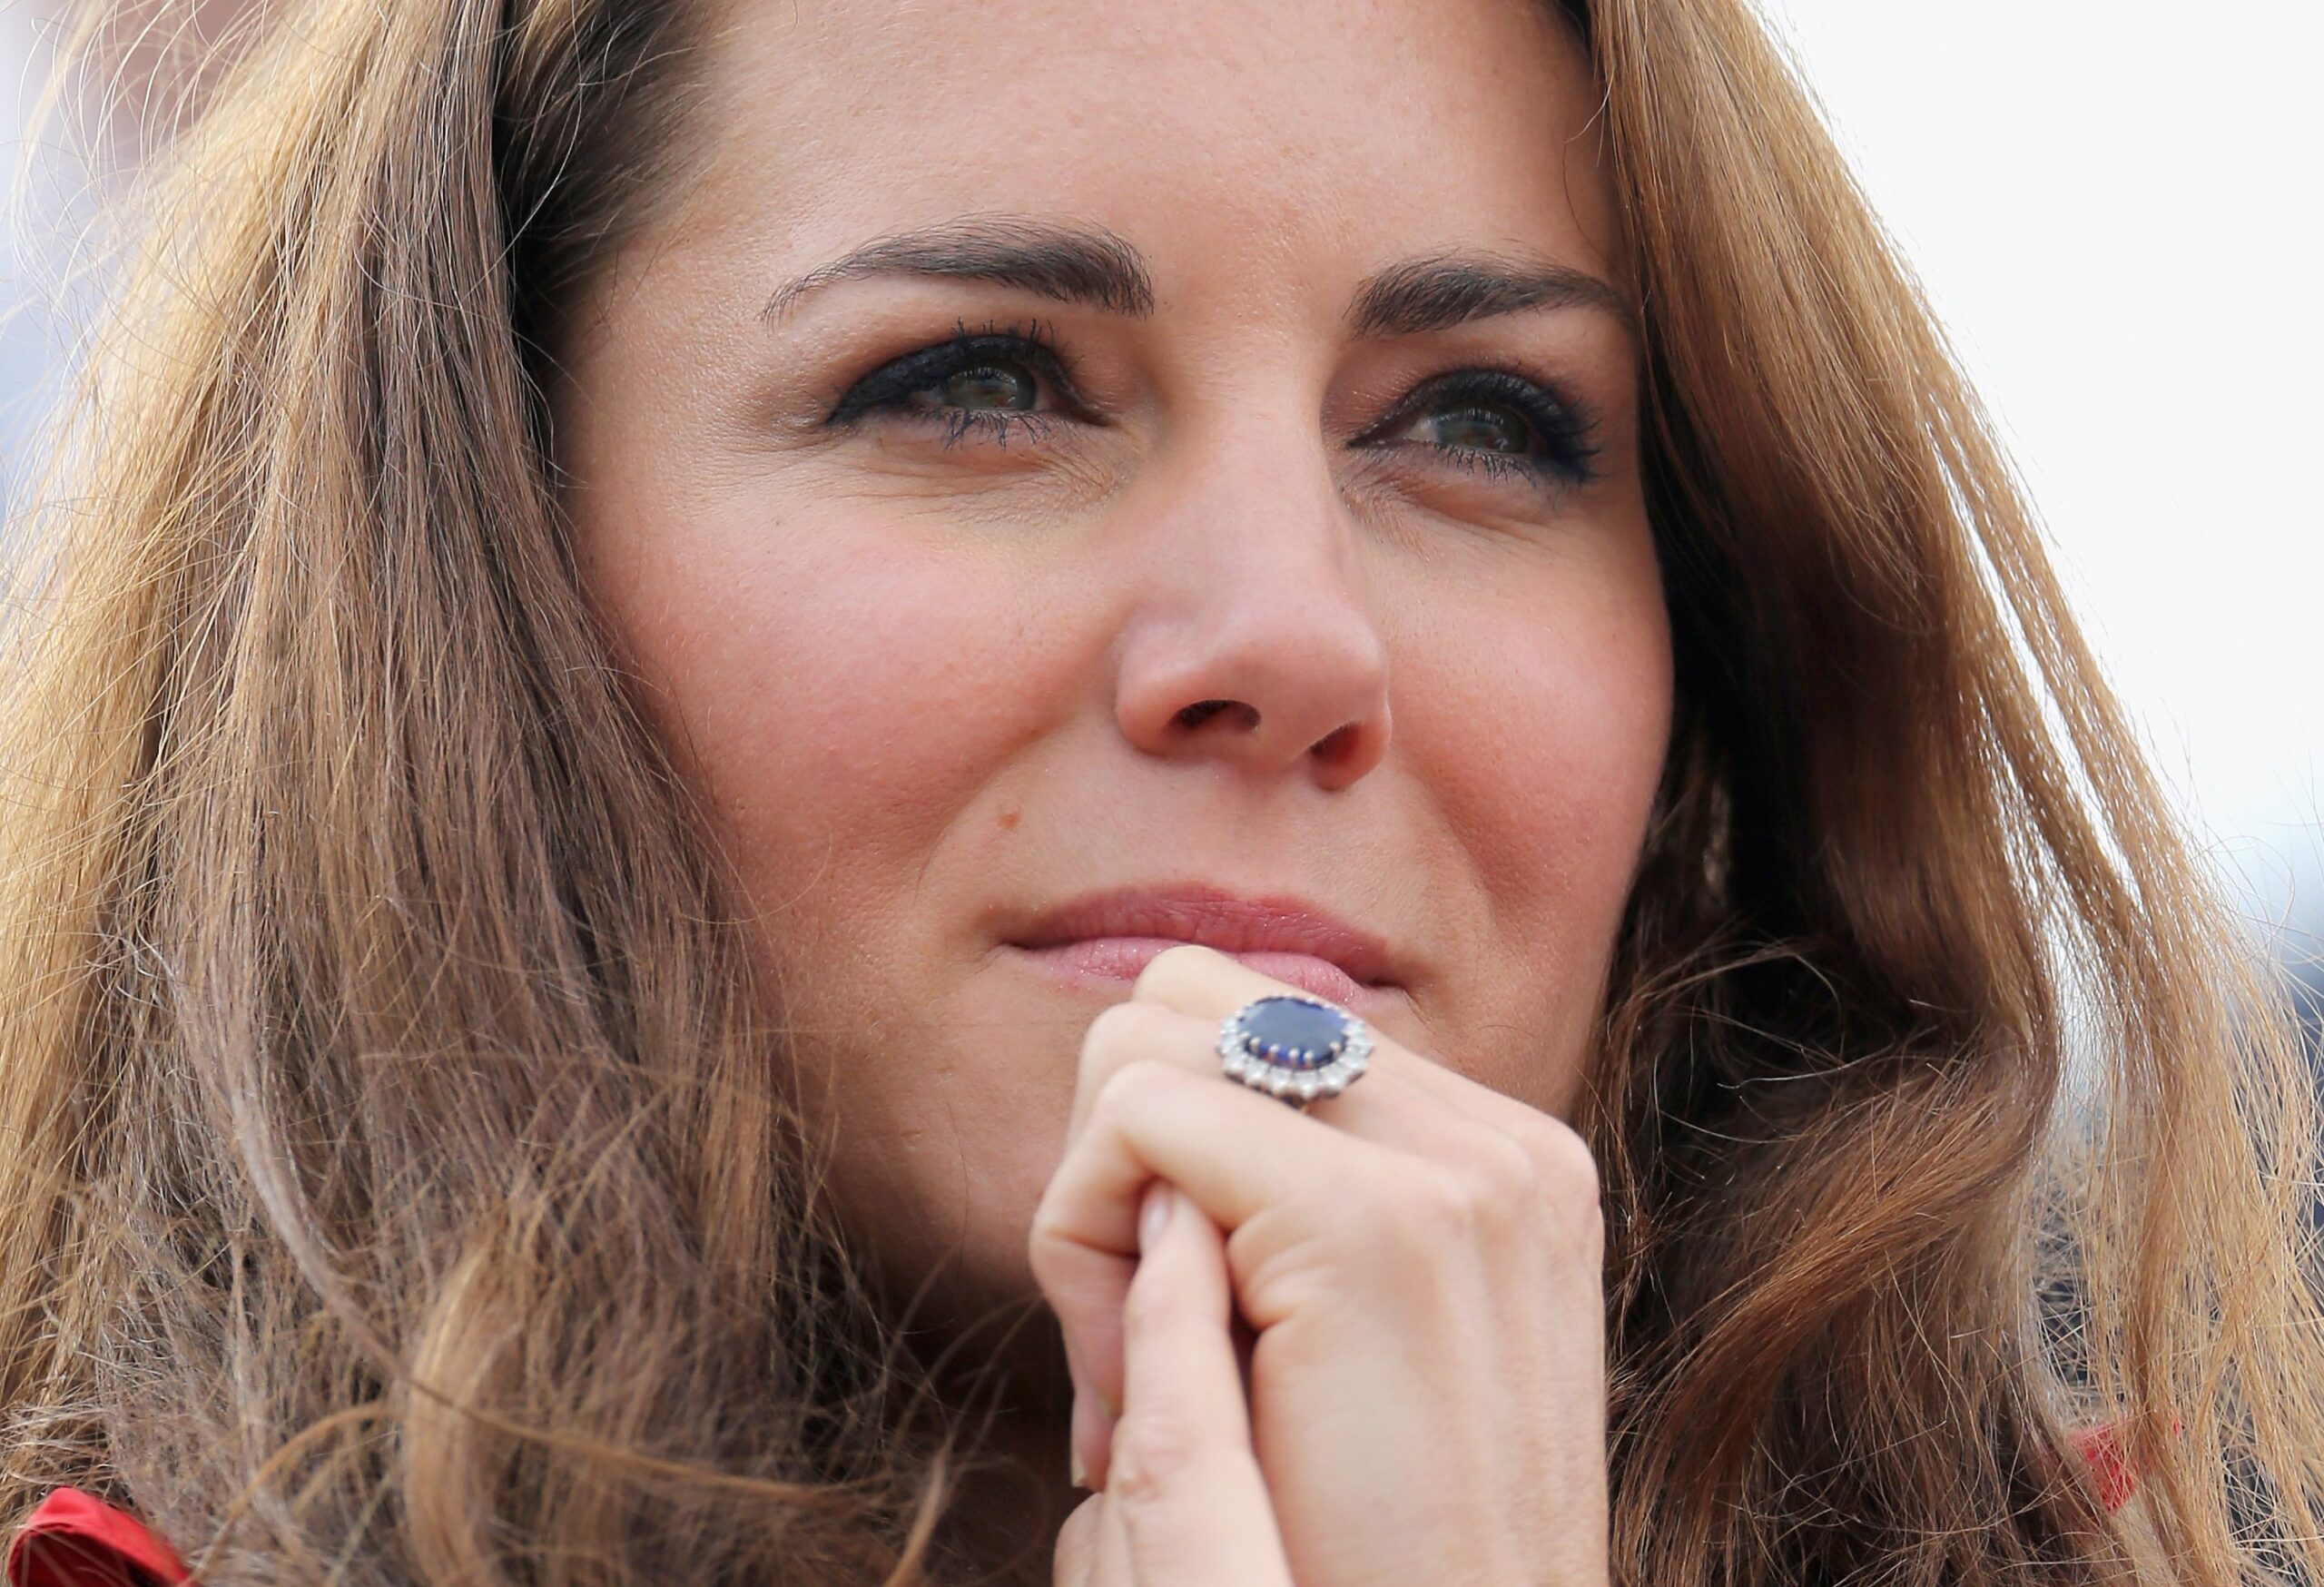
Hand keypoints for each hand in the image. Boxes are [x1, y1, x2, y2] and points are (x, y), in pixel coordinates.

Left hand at [1030, 945, 1608, 1586]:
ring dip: (1096, 1192)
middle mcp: (1499, 1140)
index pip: (1254, 1025)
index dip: (1165, 1156)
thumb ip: (1285, 1213)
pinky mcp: (1370, 1222)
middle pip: (1190, 996)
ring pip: (1145, 1037)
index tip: (1162, 1321)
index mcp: (1504, 1161)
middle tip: (1127, 1332)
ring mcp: (1456, 1170)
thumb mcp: (1340, 1354)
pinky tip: (1124, 1378)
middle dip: (1119, 1147)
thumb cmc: (1367, 1561)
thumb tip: (1143, 1082)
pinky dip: (1080, 1234)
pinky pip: (1134, 1115)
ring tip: (1134, 1360)